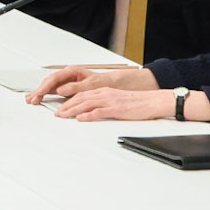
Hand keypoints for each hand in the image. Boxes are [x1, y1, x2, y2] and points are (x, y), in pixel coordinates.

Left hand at [55, 84, 182, 122]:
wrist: (153, 101)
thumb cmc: (137, 103)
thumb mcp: (117, 100)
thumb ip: (104, 104)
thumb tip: (92, 111)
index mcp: (104, 91)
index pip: (82, 95)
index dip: (69, 101)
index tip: (61, 108)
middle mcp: (105, 94)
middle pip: (80, 98)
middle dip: (66, 106)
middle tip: (57, 113)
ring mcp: (110, 101)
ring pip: (86, 104)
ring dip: (72, 110)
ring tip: (62, 116)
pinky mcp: (116, 109)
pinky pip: (99, 111)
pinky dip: (87, 115)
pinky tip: (80, 118)